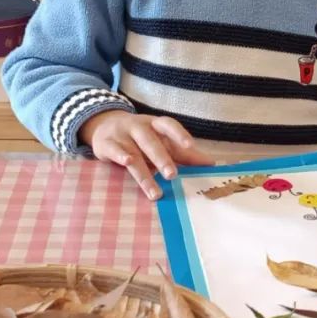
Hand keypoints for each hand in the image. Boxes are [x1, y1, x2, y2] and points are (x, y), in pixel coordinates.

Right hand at [79, 110, 214, 199]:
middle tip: (173, 175)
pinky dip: (120, 156)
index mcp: (155, 124)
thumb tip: (211, 164)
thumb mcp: (161, 140)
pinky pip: (114, 151)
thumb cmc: (140, 137)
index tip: (190, 145)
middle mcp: (138, 127)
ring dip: (144, 173)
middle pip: (151, 141)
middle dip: (162, 158)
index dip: (179, 134)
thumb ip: (184, 153)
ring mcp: (121, 135)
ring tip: (155, 192)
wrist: (105, 126)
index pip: (168, 125)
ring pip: (133, 154)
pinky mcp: (107, 144)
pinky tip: (127, 163)